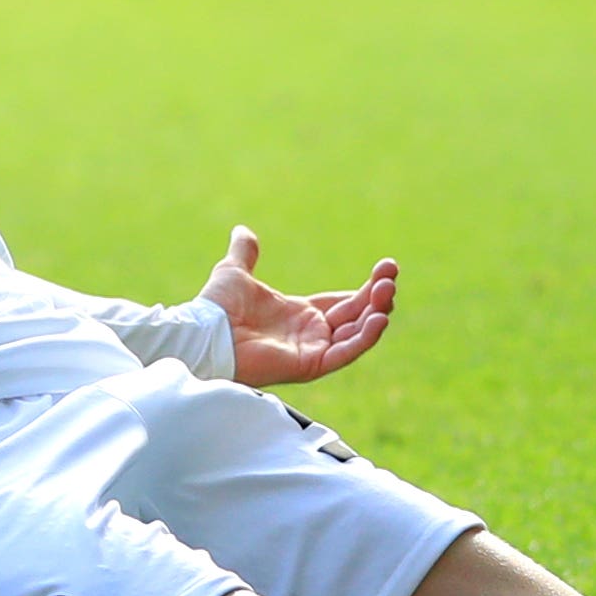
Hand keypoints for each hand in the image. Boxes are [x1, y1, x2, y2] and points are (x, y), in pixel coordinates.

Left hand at [198, 225, 396, 387]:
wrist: (204, 330)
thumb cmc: (216, 307)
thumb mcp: (235, 271)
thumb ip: (245, 252)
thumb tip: (242, 230)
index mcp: (299, 314)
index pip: (344, 302)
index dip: (366, 288)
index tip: (386, 269)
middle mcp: (310, 334)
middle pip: (356, 315)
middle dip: (377, 297)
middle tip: (390, 276)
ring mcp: (312, 350)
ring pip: (356, 334)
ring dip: (375, 314)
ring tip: (388, 292)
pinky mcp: (310, 364)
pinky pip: (345, 353)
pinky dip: (364, 338)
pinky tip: (378, 319)